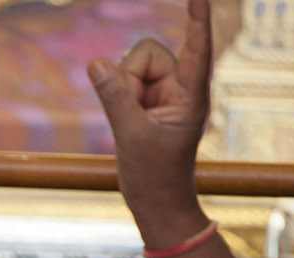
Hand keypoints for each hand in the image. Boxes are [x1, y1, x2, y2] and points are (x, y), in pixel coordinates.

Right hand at [88, 0, 213, 245]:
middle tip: (132, 115)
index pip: (197, 47)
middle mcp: (181, 88)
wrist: (157, 203)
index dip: (197, 19)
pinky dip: (118, 96)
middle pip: (148, 53)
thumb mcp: (130, 135)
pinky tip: (127, 122)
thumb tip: (96, 62)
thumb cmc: (154, 176)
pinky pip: (125, 82)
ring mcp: (165, 95)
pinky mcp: (149, 103)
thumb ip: (113, 96)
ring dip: (122, 90)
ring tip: (131, 124)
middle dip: (129, 76)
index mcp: (191, 96)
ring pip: (132, 67)